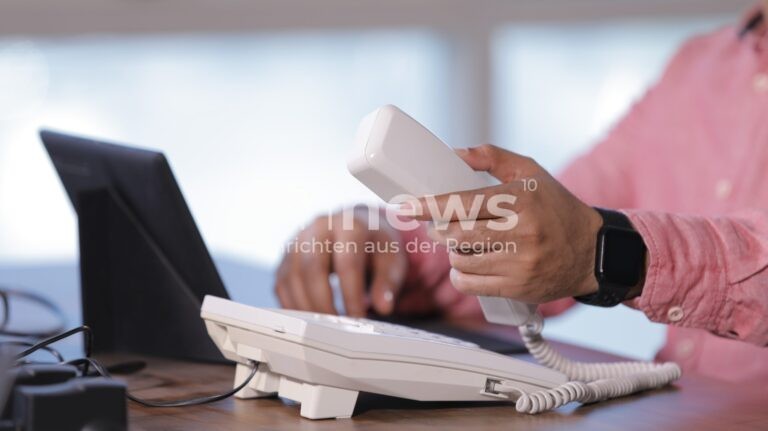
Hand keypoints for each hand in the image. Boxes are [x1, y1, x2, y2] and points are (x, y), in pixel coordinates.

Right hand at [275, 206, 406, 316]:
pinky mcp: (286, 256)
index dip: (352, 294)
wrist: (357, 226)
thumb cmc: (375, 245)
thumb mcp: (391, 259)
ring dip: (307, 307)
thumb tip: (383, 306)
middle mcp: (319, 227)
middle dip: (324, 303)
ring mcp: (298, 240)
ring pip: (292, 277)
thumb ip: (388, 282)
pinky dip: (293, 306)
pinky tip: (310, 320)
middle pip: (312, 268)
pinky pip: (282, 284)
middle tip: (338, 326)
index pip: (347, 263)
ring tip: (325, 327)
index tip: (358, 318)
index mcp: (349, 224)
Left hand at [405, 144, 601, 303]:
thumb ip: (491, 157)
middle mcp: (521, 232)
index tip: (406, 206)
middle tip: (440, 225)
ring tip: (462, 243)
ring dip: (452, 251)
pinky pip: (470, 284)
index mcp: (520, 200)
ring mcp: (520, 263)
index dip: (429, 205)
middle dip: (439, 229)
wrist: (592, 251)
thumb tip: (453, 153)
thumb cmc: (556, 207)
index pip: (463, 202)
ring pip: (460, 259)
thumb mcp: (530, 172)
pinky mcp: (518, 288)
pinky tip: (468, 264)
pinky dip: (460, 274)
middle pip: (456, 234)